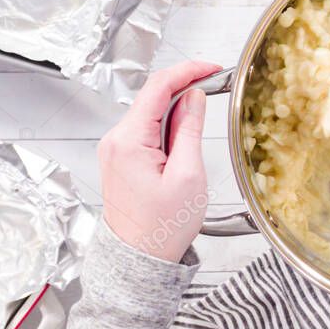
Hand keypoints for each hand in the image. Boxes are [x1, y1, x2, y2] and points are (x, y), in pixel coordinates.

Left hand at [98, 61, 221, 261]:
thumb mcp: (188, 175)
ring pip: (150, 113)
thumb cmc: (162, 227)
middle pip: (152, 97)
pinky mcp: (120, 158)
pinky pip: (145, 130)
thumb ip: (190, 129)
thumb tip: (194, 97)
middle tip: (214, 89)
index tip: (211, 68)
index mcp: (129, 141)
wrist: (140, 260)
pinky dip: (167, 126)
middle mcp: (115, 140)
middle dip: (185, 90)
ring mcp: (115, 149)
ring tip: (200, 128)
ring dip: (177, 111)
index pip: (158, 86)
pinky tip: (183, 140)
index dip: (188, 70)